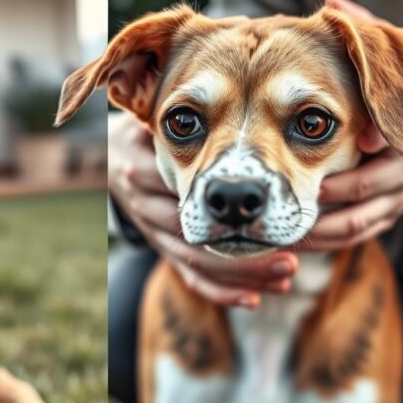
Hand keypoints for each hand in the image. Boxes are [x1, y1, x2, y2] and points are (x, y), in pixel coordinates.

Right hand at [109, 113, 297, 306]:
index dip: (230, 208)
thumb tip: (226, 104)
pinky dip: (218, 290)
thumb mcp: (156, 117)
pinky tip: (251, 298)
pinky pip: (187, 276)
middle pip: (195, 239)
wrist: (111, 152)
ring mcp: (152, 231)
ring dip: (241, 274)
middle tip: (292, 256)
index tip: (276, 210)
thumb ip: (183, 124)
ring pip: (195, 262)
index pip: (187, 196)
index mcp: (142, 169)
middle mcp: (144, 204)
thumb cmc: (148, 128)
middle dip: (245, 253)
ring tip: (283, 275)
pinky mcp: (160, 248)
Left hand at [303, 0, 402, 250]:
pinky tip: (292, 240)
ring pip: (356, 227)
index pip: (382, 158)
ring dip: (317, 234)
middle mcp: (401, 174)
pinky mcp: (386, 215)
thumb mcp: (394, 59)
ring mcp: (394, 199)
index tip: (328, 167)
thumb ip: (364, 37)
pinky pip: (356, 236)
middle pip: (362, 201)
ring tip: (277, 234)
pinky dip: (325, 241)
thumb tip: (330, 3)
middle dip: (322, 207)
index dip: (355, 164)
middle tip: (280, 207)